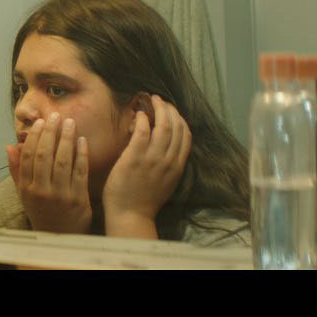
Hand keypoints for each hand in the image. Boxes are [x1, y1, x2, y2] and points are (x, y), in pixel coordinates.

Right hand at [7, 112, 90, 234]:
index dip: (35, 137)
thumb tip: (9, 146)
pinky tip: (82, 141)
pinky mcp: (79, 198)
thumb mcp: (24, 193)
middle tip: (56, 116)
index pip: (28, 157)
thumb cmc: (41, 211)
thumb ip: (17, 170)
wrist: (60, 237)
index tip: (41, 123)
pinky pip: (80, 171)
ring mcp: (61, 195)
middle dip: (51, 133)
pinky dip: (81, 154)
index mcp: (27, 189)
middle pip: (45, 155)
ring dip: (66, 139)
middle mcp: (42, 191)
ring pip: (63, 161)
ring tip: (70, 123)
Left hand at [101, 95, 190, 237]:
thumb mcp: (165, 181)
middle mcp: (168, 161)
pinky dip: (142, 119)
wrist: (131, 215)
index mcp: (177, 166)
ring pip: (162, 126)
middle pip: (176, 127)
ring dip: (157, 109)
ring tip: (151, 100)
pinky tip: (138, 114)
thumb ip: (168, 164)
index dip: (180, 119)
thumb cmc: (144, 200)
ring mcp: (152, 159)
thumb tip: (165, 146)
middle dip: (170, 110)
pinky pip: (142, 132)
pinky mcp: (135, 158)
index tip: (172, 110)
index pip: (186, 136)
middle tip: (160, 100)